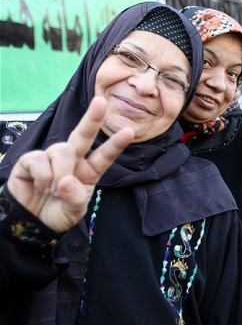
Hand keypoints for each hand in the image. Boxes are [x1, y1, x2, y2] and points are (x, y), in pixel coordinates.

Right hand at [6, 97, 133, 232]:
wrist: (32, 223)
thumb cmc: (58, 213)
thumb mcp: (74, 211)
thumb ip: (75, 198)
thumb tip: (65, 181)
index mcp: (89, 171)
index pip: (104, 156)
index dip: (115, 144)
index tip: (129, 131)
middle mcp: (72, 160)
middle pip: (83, 136)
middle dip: (92, 118)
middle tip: (101, 102)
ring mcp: (50, 157)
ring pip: (62, 151)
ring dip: (60, 174)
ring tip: (52, 191)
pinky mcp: (30, 160)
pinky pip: (39, 160)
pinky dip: (42, 177)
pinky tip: (39, 186)